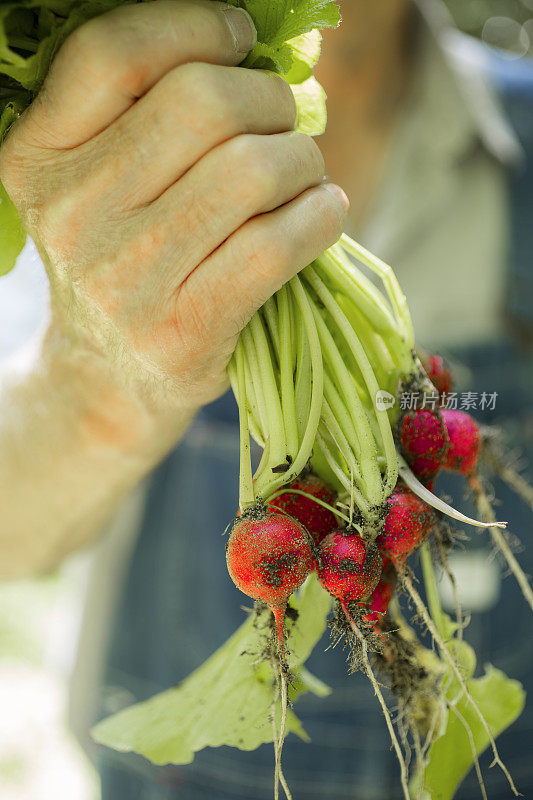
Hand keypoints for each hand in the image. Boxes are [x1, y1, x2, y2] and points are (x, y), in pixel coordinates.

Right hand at [0, 0, 347, 416]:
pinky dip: (320, 217)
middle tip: (284, 125)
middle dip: (269, 101)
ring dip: (303, 161)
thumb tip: (258, 50)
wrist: (113, 375)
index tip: (240, 37)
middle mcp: (71, 216)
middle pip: (201, 104)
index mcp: (38, 158)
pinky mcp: (183, 331)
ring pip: (250, 171)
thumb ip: (148, 115)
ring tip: (303, 177)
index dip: (194, 24)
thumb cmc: (126, 263)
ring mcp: (125, 280)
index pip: (113, 53)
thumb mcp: (102, 184)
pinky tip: (322, 215)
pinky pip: (276, 244)